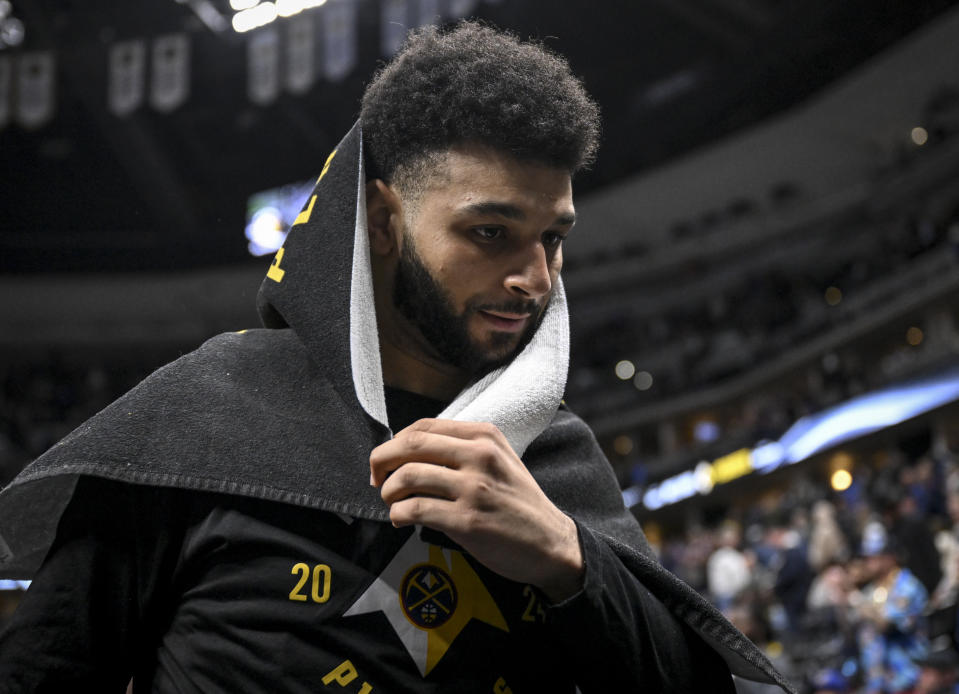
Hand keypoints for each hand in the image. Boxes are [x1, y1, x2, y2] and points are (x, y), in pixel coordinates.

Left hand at [370, 418, 583, 602]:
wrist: (551, 543)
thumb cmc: (518, 502)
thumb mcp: (500, 459)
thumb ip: (463, 448)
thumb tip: (411, 450)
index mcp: (484, 436)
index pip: (423, 426)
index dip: (394, 441)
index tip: (387, 460)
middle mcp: (479, 456)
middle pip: (410, 445)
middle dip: (380, 460)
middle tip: (376, 479)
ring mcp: (474, 488)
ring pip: (408, 477)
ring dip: (389, 492)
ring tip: (393, 503)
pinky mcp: (468, 521)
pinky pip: (415, 510)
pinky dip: (398, 515)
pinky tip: (402, 521)